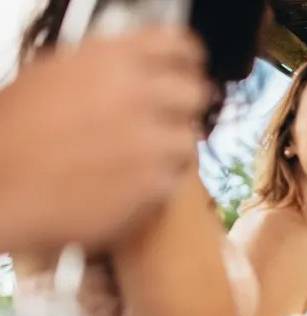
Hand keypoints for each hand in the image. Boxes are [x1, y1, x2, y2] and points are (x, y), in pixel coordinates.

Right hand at [1, 26, 209, 249]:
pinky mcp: (153, 183)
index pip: (177, 45)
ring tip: (143, 157)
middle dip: (184, 107)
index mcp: (109, 59)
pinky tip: (132, 183)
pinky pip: (176, 177)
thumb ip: (101, 66)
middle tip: (171, 120)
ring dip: (172, 148)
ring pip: (189, 138)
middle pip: (195, 92)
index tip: (189, 69)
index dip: (188, 59)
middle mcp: (135, 93)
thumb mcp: (52, 74)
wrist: (1, 187)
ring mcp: (148, 140)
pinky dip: (159, 182)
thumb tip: (135, 64)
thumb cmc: (15, 135)